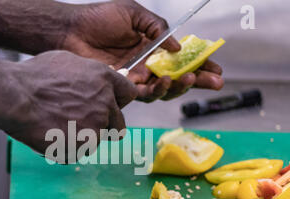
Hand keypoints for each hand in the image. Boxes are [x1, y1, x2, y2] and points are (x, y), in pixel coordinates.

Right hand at [0, 51, 136, 162]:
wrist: (15, 97)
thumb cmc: (34, 77)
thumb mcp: (67, 62)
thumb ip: (89, 75)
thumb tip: (97, 82)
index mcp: (104, 80)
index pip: (129, 94)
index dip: (118, 102)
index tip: (110, 107)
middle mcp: (106, 103)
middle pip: (118, 125)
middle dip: (104, 127)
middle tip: (82, 125)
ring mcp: (96, 127)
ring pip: (96, 140)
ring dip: (81, 138)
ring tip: (56, 127)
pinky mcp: (83, 146)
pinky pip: (78, 152)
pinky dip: (66, 149)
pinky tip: (50, 136)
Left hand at [62, 0, 223, 101]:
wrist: (73, 30)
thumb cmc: (99, 18)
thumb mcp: (134, 14)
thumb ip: (158, 27)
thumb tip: (179, 47)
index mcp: (153, 47)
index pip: (181, 59)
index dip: (200, 64)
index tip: (217, 68)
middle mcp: (147, 65)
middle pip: (177, 78)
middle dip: (198, 81)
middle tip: (216, 82)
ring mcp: (135, 77)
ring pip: (163, 90)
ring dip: (179, 86)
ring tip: (189, 78)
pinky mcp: (123, 86)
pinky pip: (143, 94)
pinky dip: (156, 89)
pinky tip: (163, 80)